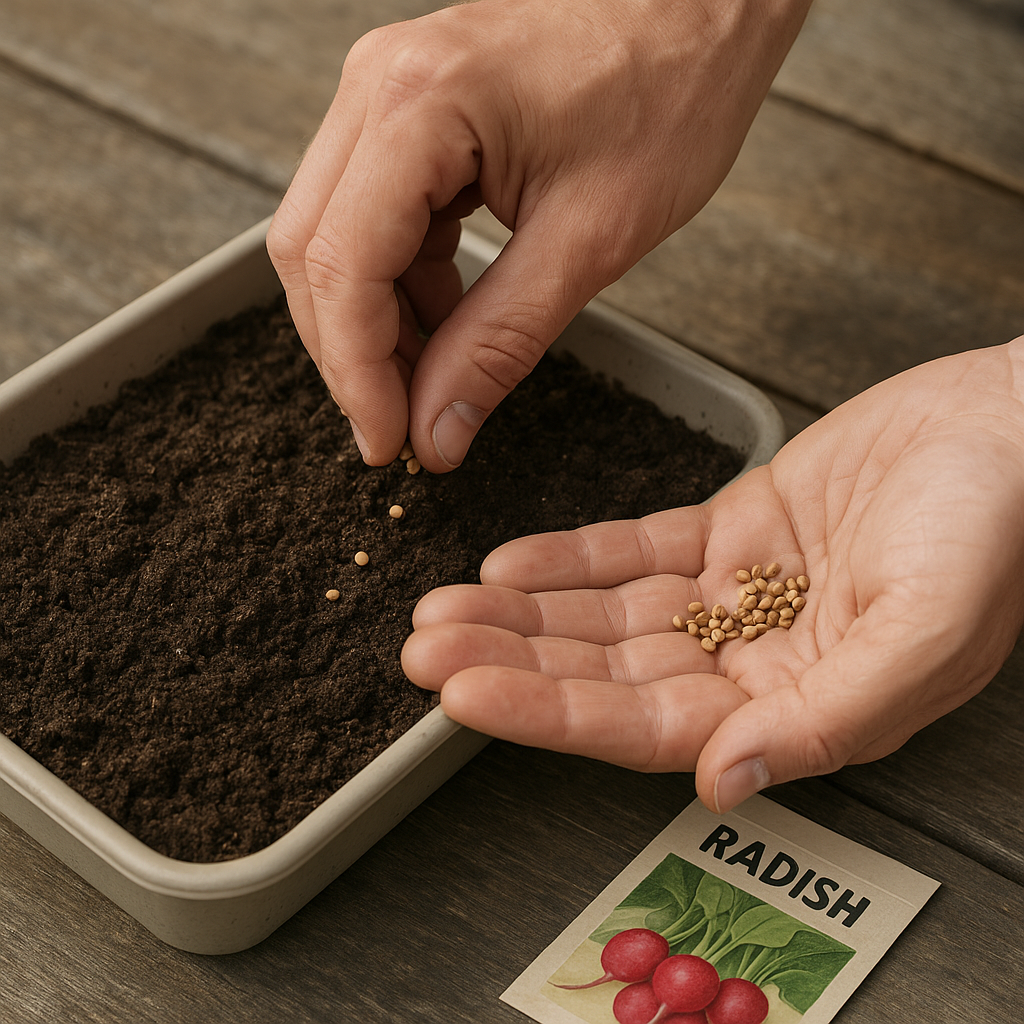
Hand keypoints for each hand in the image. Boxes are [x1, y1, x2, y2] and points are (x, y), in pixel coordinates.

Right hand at [267, 0, 810, 469]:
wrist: (703, 5)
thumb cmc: (670, 90)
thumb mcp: (590, 241)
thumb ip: (500, 343)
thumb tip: (437, 431)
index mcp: (417, 105)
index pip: (340, 266)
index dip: (356, 375)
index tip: (389, 444)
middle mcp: (377, 88)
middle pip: (313, 252)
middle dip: (354, 355)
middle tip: (406, 426)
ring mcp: (387, 94)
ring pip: (334, 239)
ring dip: (377, 324)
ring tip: (437, 379)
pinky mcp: (412, 114)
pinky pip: (375, 218)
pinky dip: (402, 285)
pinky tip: (448, 323)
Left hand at [402, 339, 1023, 810]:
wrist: (1008, 427)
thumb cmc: (992, 528)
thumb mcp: (923, 633)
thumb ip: (826, 719)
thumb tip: (720, 781)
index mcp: (796, 708)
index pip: (645, 725)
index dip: (550, 712)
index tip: (466, 695)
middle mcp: (756, 662)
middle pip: (607, 672)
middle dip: (512, 662)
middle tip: (424, 650)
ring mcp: (739, 596)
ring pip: (608, 614)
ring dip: (524, 612)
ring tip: (443, 608)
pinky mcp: (732, 530)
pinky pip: (637, 551)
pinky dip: (573, 557)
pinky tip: (511, 563)